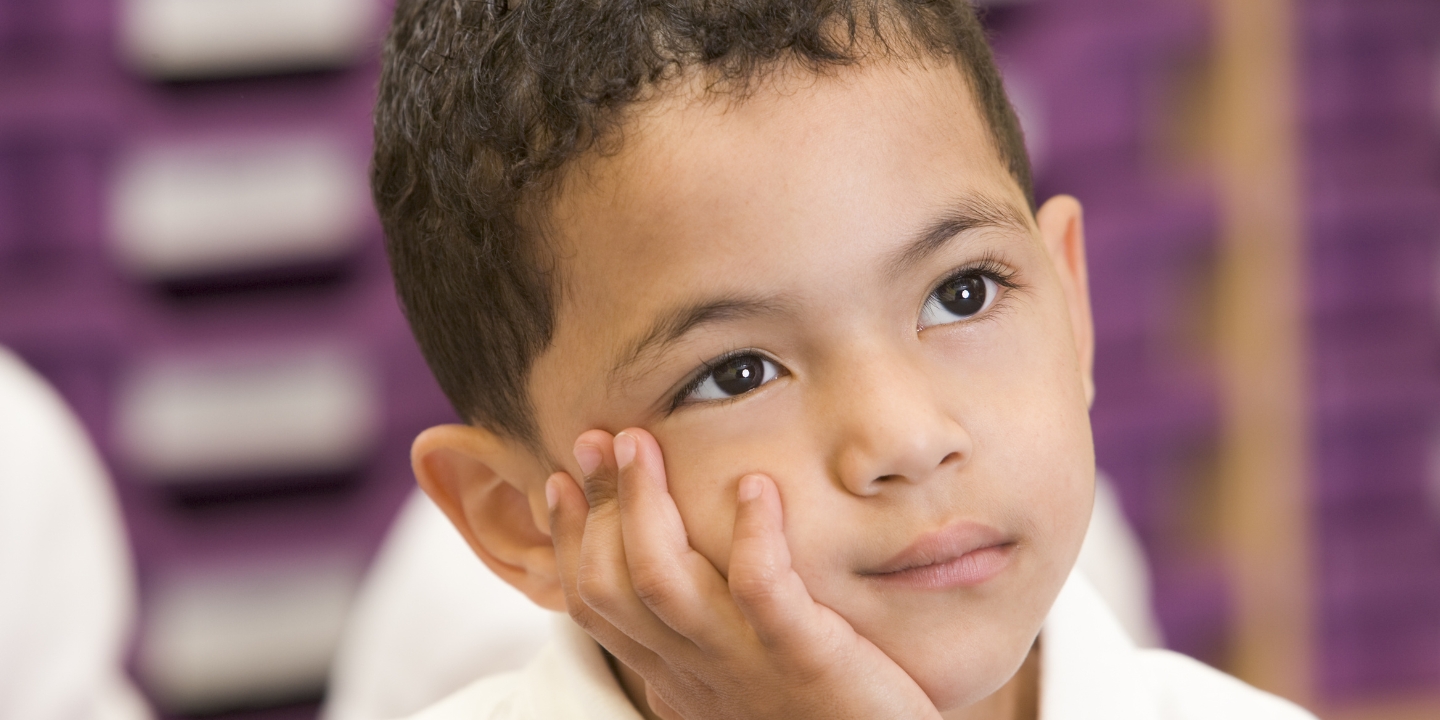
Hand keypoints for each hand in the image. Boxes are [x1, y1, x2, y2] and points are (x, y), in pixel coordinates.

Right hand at [546, 427, 942, 719]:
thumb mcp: (744, 685)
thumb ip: (704, 647)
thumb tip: (669, 601)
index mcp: (676, 676)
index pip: (595, 605)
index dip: (567, 540)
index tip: (561, 480)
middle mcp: (696, 672)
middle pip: (613, 586)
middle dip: (597, 506)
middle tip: (599, 439)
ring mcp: (746, 664)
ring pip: (663, 581)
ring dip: (644, 505)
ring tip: (644, 443)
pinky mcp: (805, 657)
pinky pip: (762, 590)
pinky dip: (752, 534)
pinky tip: (754, 486)